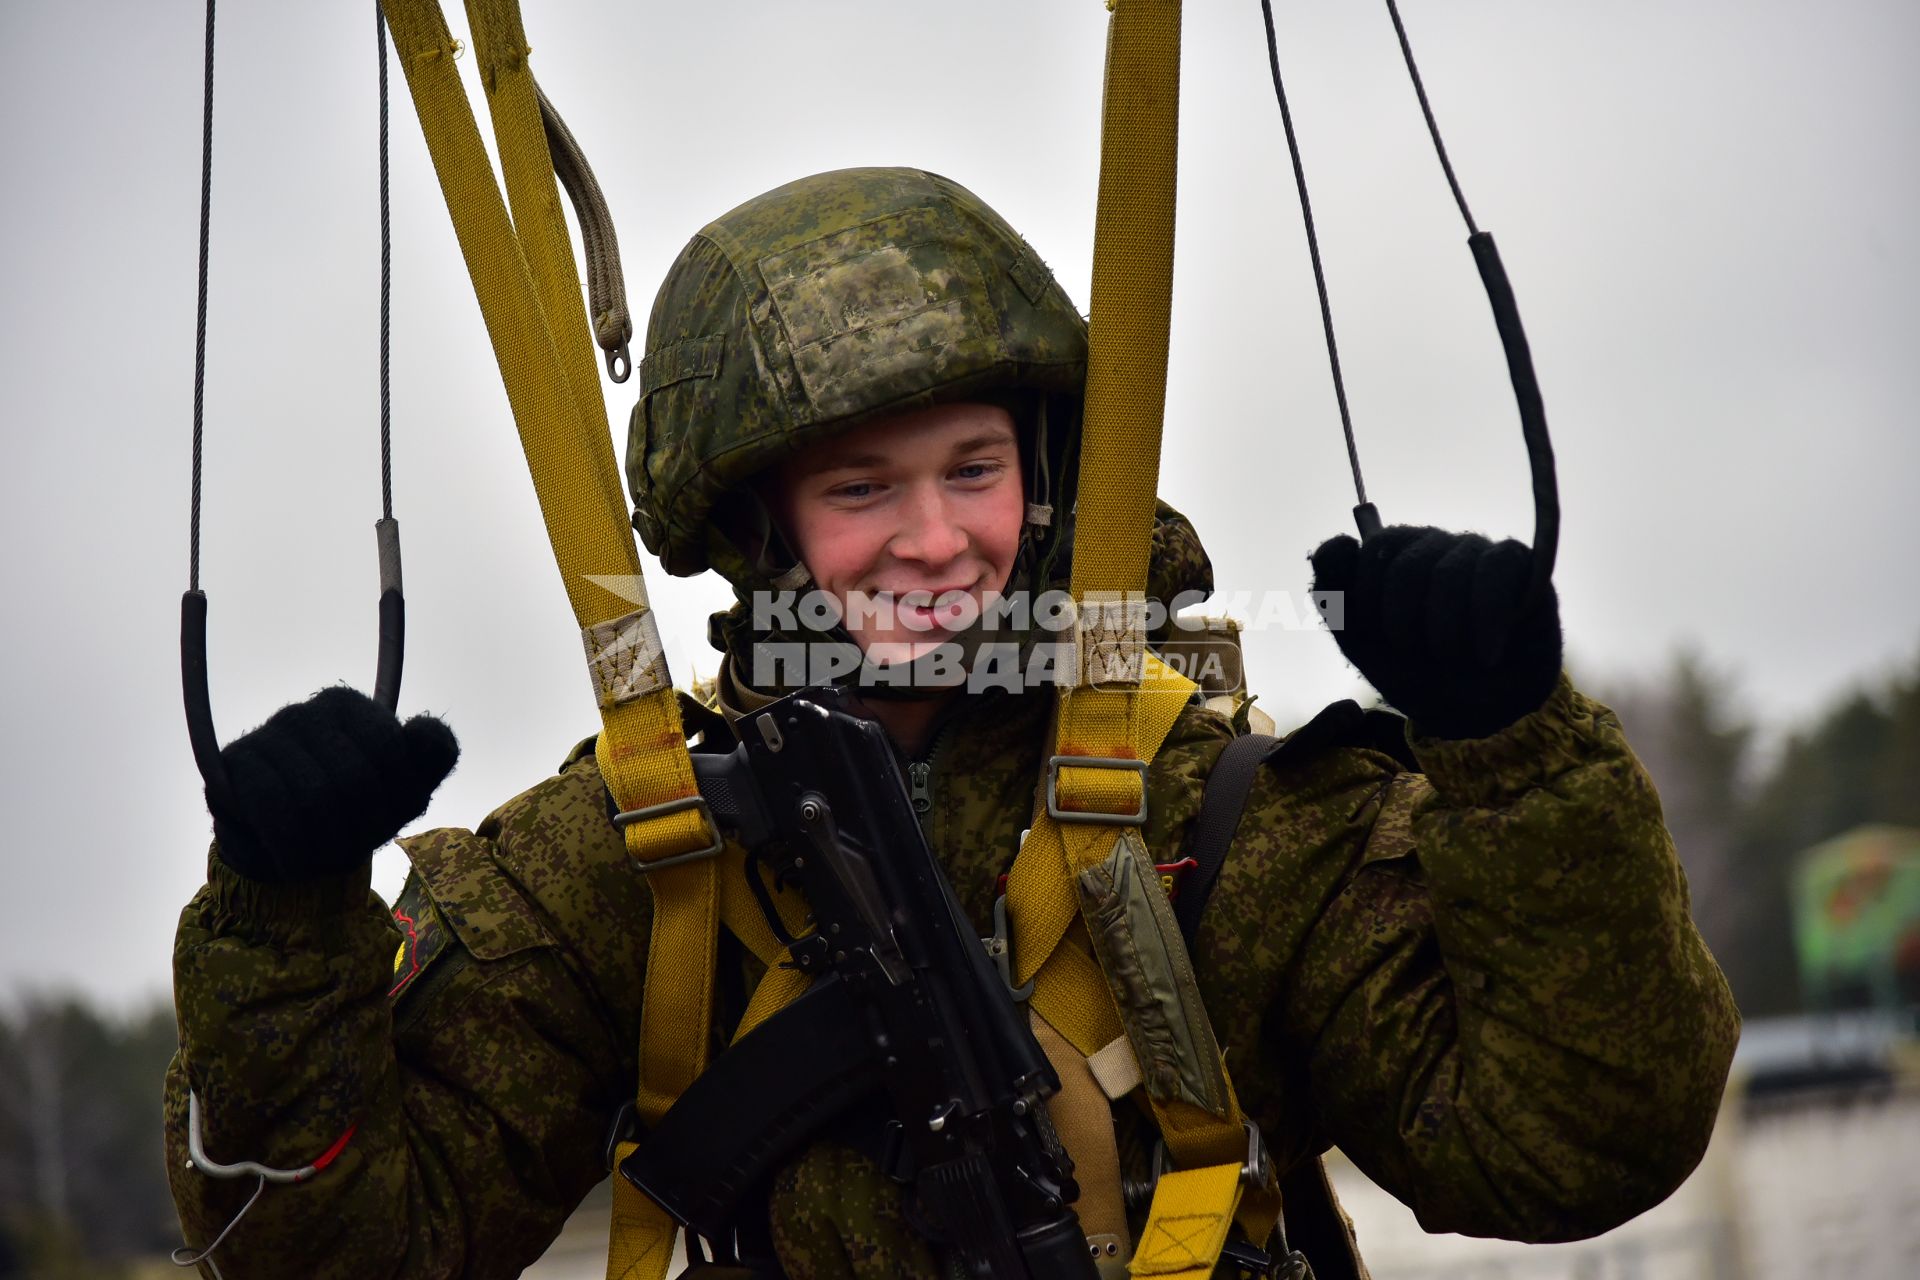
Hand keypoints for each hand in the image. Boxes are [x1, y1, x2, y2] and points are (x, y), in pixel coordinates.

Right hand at [205, 686, 458, 883]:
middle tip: (355, 849)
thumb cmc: (352, 813)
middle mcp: (309, 711)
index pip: (391, 749)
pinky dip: (292, 847)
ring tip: (326, 858)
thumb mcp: (406, 787)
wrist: (283, 848)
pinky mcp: (234, 766)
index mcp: (354, 708)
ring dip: (328, 844)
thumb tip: (422, 728)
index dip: (397, 800)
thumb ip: (433, 753)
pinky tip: (296, 864)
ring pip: (315, 797)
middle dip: (363, 827)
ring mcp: (267, 735)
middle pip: (355, 777)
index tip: (389, 823)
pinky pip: (273, 808)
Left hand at [1310, 525, 1561, 738]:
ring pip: (1449, 571)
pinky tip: (1486, 654)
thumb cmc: (1421, 675)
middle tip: (1423, 656)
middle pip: (1405, 564)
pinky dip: (1487, 619)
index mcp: (1390, 558)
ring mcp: (1473, 550)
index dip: (1372, 603)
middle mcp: (1431, 545)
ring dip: (1447, 634)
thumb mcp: (1364, 645)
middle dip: (1406, 627)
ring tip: (1458, 660)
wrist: (1480, 715)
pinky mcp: (1516, 563)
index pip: (1373, 549)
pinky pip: (1496, 569)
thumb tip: (1340, 541)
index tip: (1385, 640)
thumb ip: (1337, 595)